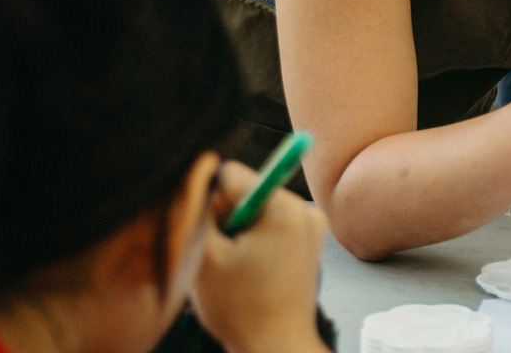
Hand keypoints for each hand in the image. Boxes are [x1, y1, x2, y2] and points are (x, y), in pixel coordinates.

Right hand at [192, 162, 329, 352]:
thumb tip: (198, 175)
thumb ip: (199, 209)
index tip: (213, 233)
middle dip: (226, 219)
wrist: (275, 346)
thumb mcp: (205, 255)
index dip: (210, 202)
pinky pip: (271, 226)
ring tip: (237, 269)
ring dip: (238, 232)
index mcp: (283, 208)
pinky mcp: (310, 242)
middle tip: (224, 258)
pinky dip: (253, 242)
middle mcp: (304, 210)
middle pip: (247, 192)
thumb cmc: (241, 308)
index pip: (232, 174)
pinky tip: (249, 271)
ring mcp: (311, 226)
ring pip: (256, 210)